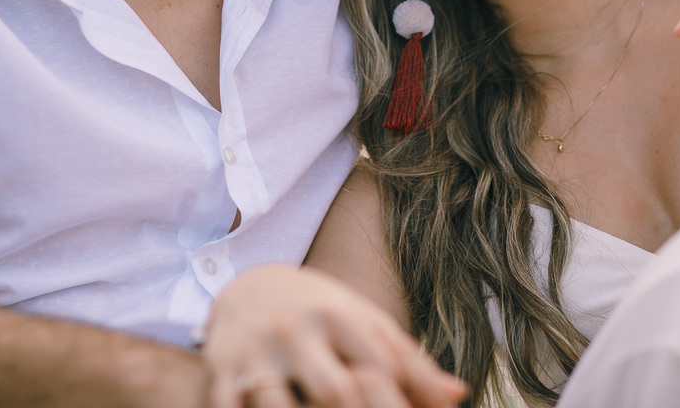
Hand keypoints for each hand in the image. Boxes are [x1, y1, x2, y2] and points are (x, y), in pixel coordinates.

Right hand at [204, 264, 464, 407]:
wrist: (250, 284)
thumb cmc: (321, 312)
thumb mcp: (363, 322)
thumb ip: (407, 359)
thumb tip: (457, 395)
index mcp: (341, 315)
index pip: (384, 364)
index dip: (408, 403)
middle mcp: (300, 330)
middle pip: (337, 392)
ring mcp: (258, 351)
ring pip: (279, 405)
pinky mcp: (222, 369)